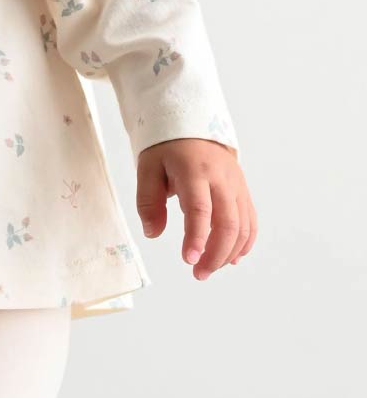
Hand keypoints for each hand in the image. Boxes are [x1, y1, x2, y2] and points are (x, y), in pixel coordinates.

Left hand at [136, 137, 256, 280]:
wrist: (193, 124)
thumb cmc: (167, 148)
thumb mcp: (148, 167)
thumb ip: (148, 200)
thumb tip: (153, 233)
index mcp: (195, 170)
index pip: (200, 208)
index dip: (197, 237)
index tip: (189, 259)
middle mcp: (221, 179)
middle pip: (227, 223)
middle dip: (215, 254)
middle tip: (198, 273)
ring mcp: (236, 185)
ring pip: (242, 226)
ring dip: (228, 253)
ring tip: (208, 269)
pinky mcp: (243, 190)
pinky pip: (250, 220)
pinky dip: (244, 243)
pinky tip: (231, 258)